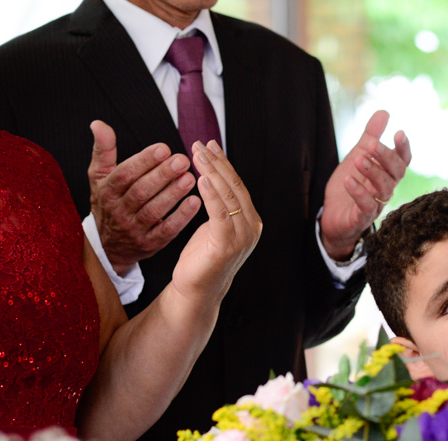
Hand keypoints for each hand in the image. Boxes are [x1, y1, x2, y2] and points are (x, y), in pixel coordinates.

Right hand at [87, 120, 200, 273]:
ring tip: (191, 178)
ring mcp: (134, 229)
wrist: (108, 245)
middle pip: (141, 191)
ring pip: (154, 210)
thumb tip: (99, 124)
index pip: (124, 174)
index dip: (143, 161)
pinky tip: (196, 202)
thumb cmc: (109, 203)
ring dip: (174, 194)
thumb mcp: (100, 177)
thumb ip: (103, 150)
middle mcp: (118, 211)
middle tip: (183, 160)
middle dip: (163, 175)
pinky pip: (167, 230)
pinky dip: (181, 217)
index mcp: (106, 191)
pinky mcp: (150, 244)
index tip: (164, 148)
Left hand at [171, 140, 261, 301]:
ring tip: (196, 154)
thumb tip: (213, 177)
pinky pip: (219, 213)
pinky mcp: (226, 245)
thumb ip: (221, 206)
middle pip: (235, 187)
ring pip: (228, 197)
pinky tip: (200, 178)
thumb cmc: (202, 258)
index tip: (210, 144)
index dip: (224, 163)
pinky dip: (210, 194)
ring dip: (212, 173)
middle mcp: (251, 228)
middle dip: (217, 163)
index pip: (238, 186)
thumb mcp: (214, 227)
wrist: (197, 290)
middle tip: (200, 143)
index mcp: (251, 222)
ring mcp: (242, 237)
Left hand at [319, 110, 411, 260]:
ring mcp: (376, 204)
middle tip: (369, 144)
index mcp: (387, 174)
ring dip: (373, 172)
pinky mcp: (362, 218)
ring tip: (358, 159)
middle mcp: (386, 189)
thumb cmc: (350, 186)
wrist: (333, 216)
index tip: (398, 133)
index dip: (403, 148)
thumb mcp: (358, 156)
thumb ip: (370, 136)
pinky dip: (358, 192)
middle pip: (396, 173)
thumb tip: (384, 112)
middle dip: (385, 157)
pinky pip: (366, 206)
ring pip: (384, 189)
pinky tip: (348, 179)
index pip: (402, 161)